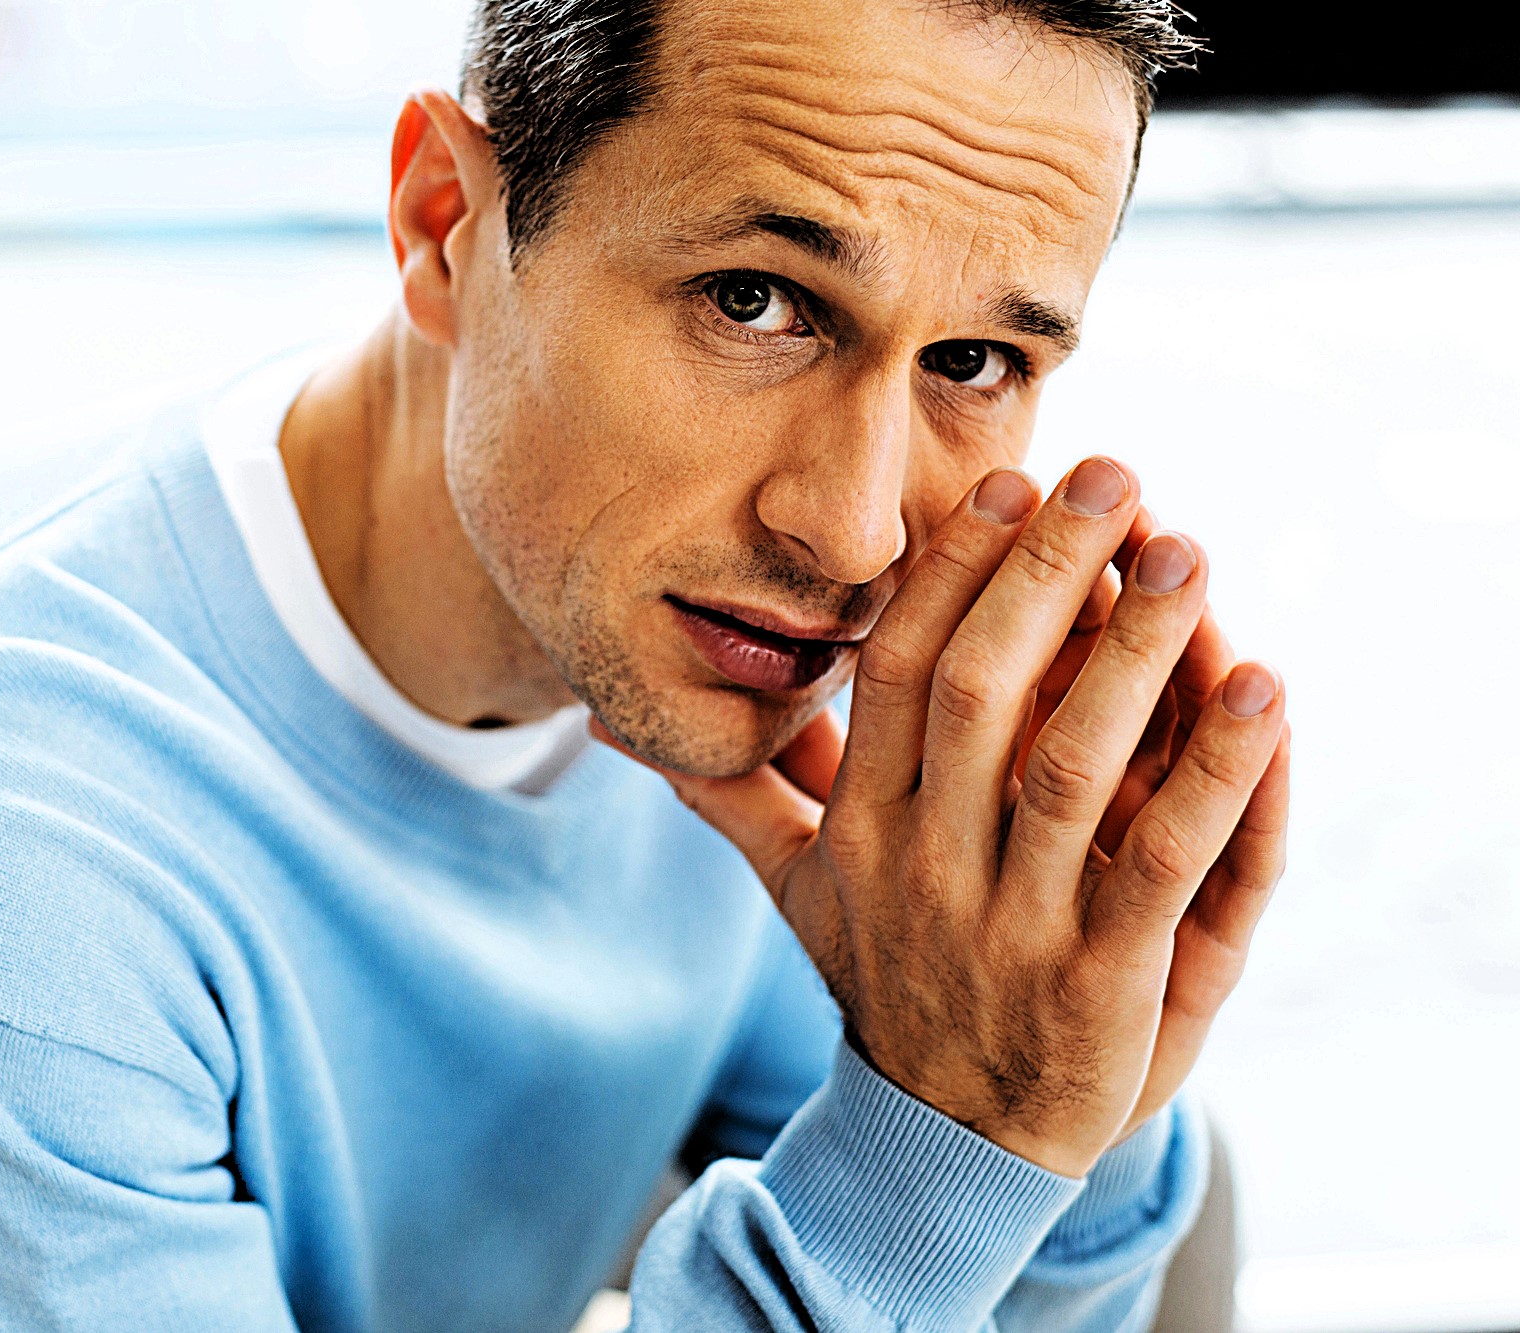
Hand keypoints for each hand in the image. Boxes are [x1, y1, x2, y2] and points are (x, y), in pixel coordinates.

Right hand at [601, 459, 1290, 1176]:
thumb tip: (612, 725)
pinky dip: (1220, 772)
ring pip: (1071, 765)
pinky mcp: (1103, 980)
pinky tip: (1264, 686)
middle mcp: (926, 868)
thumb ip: (735, 797)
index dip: (951, 575)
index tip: (1008, 489)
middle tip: (1112, 474)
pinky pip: (1165, 858)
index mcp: (861, 831)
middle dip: (1046, 574)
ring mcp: (1013, 926)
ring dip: (1135, 649)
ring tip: (1186, 550)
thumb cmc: (889, 981)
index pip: (895, 675)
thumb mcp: (799, 891)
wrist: (951, 1143)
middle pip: (980, 694)